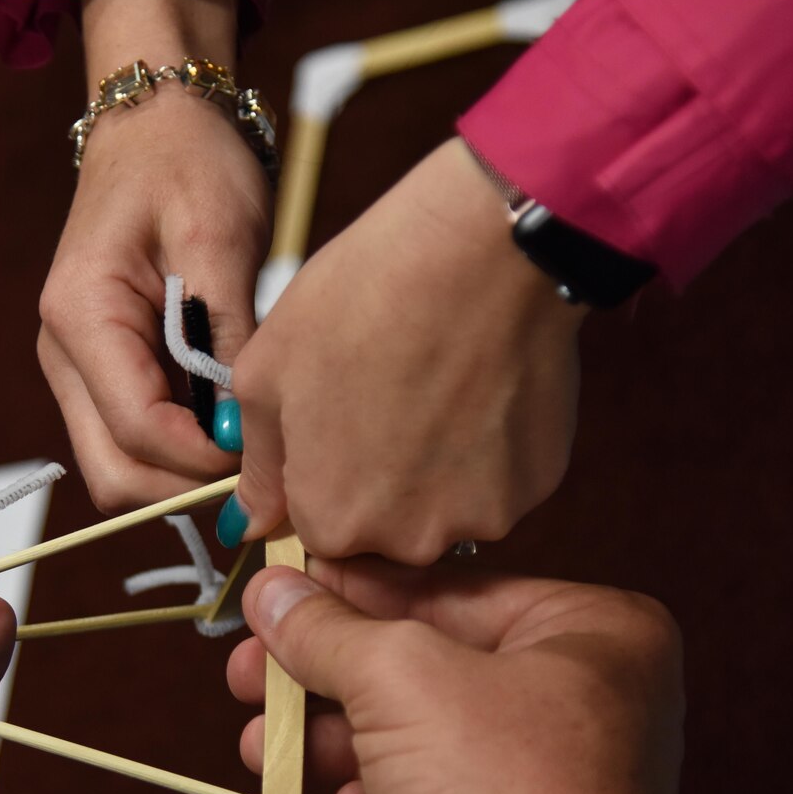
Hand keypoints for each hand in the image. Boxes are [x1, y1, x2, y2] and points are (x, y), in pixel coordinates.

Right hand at [37, 0, 264, 511]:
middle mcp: (62, 353)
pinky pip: (134, 436)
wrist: (156, 119)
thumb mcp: (220, 237)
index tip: (268, 451)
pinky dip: (180, 448)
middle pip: (114, 470)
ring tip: (251, 442)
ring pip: (120, 465)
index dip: (204, 459)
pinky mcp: (103, 370)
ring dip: (183, 472)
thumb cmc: (188, 162)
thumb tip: (244, 429)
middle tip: (261, 466)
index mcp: (80, 316)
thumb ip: (226, 338)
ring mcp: (76, 367)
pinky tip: (231, 421)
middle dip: (185, 486)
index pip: (136, 428)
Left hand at [221, 139, 583, 561]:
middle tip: (384, 395)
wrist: (480, 252)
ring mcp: (485, 516)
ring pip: (443, 505)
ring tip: (432, 386)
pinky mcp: (541, 482)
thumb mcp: (265, 377)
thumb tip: (252, 521)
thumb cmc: (361, 302)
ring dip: (434, 465)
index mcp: (333, 523)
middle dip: (376, 478)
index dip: (317, 472)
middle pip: (382, 527)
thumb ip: (258, 465)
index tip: (332, 420)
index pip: (313, 528)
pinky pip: (498, 480)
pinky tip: (479, 386)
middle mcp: (411, 541)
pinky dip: (486, 447)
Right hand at [229, 557, 682, 793]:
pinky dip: (372, 793)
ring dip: (332, 738)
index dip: (347, 590)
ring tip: (264, 746)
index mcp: (592, 629)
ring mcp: (555, 774)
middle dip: (326, 675)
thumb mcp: (397, 678)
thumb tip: (273, 591)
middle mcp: (588, 694)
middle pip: (424, 661)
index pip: (446, 586)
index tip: (277, 591)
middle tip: (247, 673)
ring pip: (418, 732)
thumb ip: (327, 629)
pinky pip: (431, 793)